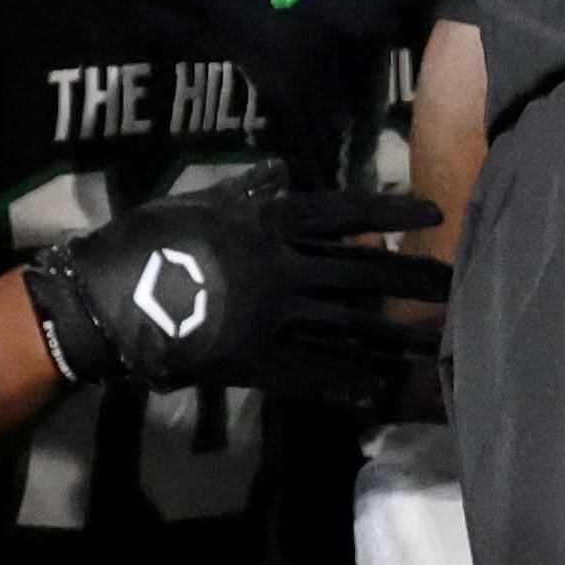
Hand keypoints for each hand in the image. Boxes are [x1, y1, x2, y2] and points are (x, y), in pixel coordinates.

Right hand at [21, 187, 443, 402]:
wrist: (105, 299)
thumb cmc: (149, 239)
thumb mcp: (202, 203)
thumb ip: (249, 195)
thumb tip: (281, 177)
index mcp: (269, 223)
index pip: (345, 212)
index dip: (391, 209)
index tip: (435, 210)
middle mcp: (284, 267)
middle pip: (364, 270)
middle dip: (414, 279)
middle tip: (459, 286)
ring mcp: (274, 315)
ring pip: (350, 324)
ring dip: (397, 335)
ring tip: (440, 344)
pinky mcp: (256, 358)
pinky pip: (312, 369)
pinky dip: (348, 379)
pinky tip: (382, 387)